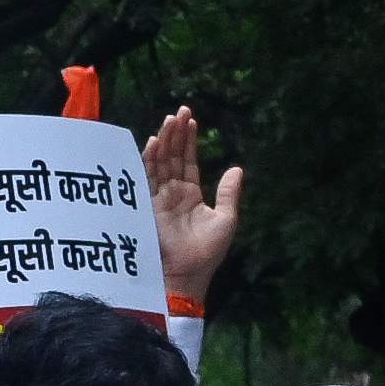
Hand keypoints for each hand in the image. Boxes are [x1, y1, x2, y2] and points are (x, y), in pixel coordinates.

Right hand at [146, 105, 243, 306]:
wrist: (187, 275)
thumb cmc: (207, 253)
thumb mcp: (226, 219)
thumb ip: (229, 193)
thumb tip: (237, 168)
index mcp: (191, 196)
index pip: (188, 162)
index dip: (189, 141)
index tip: (191, 120)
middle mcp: (172, 194)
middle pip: (173, 158)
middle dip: (176, 134)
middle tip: (180, 111)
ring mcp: (159, 200)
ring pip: (161, 164)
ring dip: (164, 141)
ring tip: (170, 120)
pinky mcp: (148, 207)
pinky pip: (147, 179)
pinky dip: (148, 161)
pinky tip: (152, 143)